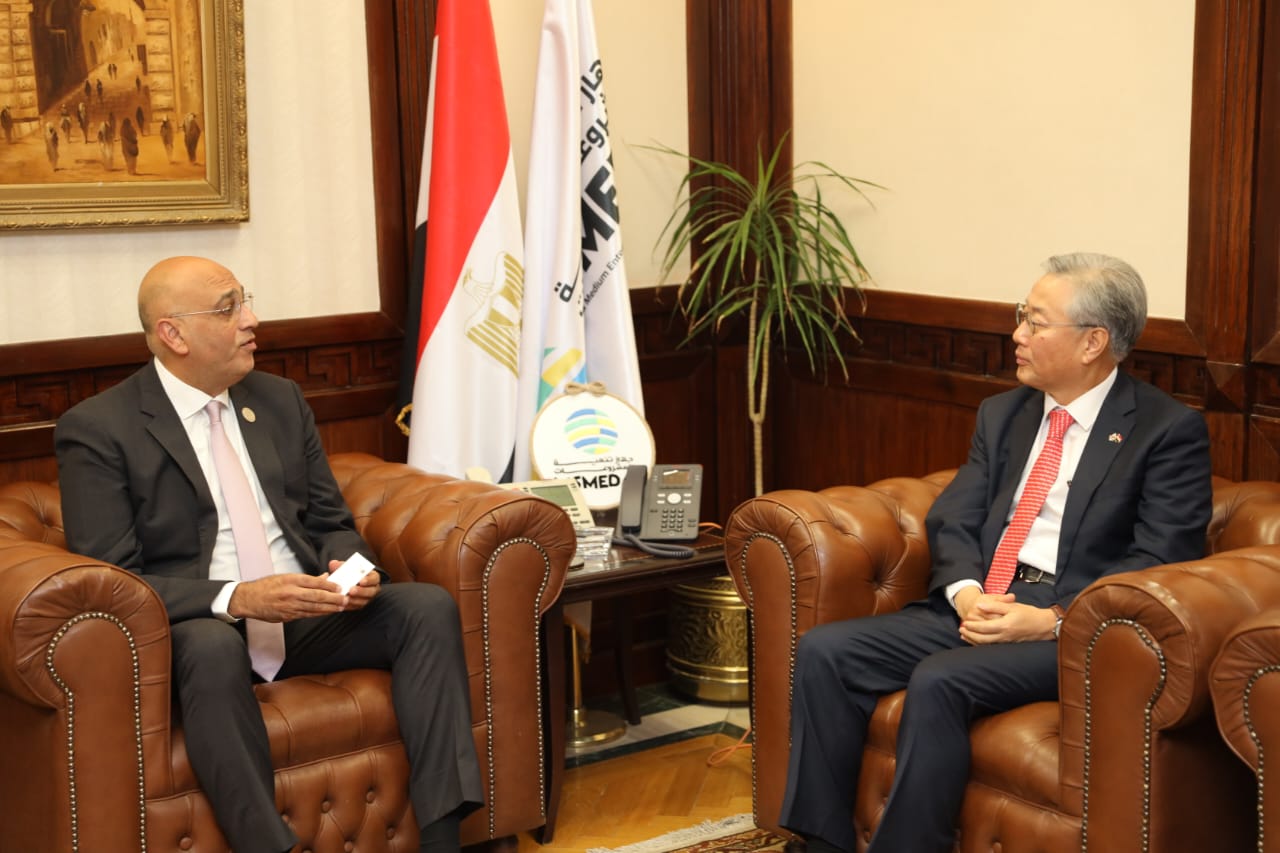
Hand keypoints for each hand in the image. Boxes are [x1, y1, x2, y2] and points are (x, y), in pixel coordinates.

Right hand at [228, 573, 348, 621]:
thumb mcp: (285, 577)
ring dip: (329, 608)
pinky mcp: (288, 616)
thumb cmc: (267, 586)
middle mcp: (291, 593)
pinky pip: (307, 615)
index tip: (340, 586)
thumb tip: (325, 578)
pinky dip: (318, 613)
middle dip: (333, 598)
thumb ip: (306, 579)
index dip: (329, 585)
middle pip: (317, 596)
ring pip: (314, 608)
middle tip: (346, 598)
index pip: (315, 582)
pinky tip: (327, 612)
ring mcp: (290, 606)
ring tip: (341, 607)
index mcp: (291, 580)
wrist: (249, 600)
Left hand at [324, 559, 380, 610]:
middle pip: (370, 592)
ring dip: (354, 600)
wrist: (348, 583)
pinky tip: (342, 604)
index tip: (361, 581)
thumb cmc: (350, 573)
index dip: (368, 580)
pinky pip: (355, 607)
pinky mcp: (359, 605)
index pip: (374, 579)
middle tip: (351, 590)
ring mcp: (367, 598)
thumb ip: (341, 565)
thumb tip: (333, 563)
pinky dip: (348, 606)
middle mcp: (372, 589)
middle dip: (361, 591)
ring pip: (363, 601)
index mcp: (373, 577)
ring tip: (345, 598)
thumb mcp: (348, 568)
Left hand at [958, 596, 1057, 643]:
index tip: (964, 622)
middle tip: (961, 630)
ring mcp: (1007, 642)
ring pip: (986, 644)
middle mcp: (1004, 636)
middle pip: (982, 639)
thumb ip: (995, 606)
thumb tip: (979, 606)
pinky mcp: (1009, 644)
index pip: (983, 627)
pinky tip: (977, 641)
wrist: (1045, 626)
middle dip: (970, 635)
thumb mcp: (1012, 606)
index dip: (972, 626)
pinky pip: (992, 646)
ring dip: (974, 640)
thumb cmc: (1029, 614)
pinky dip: (982, 644)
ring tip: (965, 636)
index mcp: (1004, 625)